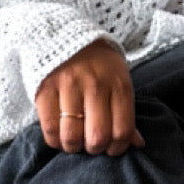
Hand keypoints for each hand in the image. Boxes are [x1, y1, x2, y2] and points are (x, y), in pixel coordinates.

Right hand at [34, 39, 146, 155]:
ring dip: (73, 147)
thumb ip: (126, 114)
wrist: (63, 33)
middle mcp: (95, 85)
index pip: (122, 131)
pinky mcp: (45, 88)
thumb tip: (138, 145)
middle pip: (97, 137)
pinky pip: (50, 127)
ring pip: (72, 136)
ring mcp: (69, 86)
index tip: (110, 148)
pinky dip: (54, 140)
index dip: (116, 149)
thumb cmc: (97, 64)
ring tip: (73, 141)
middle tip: (90, 145)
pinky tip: (58, 136)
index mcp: (119, 85)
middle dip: (93, 150)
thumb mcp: (118, 81)